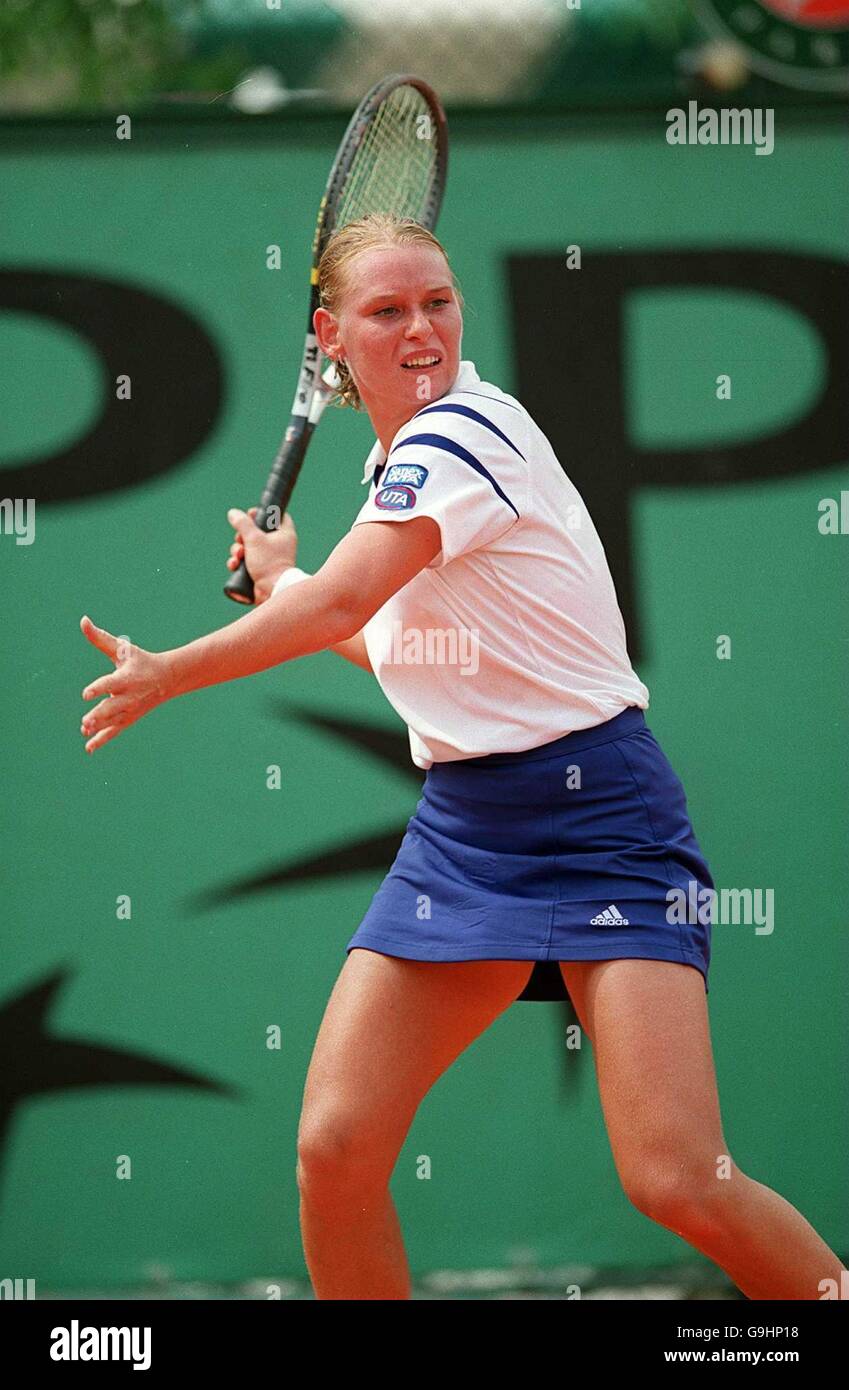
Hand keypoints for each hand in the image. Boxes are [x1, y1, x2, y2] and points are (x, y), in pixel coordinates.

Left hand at [79, 617, 171, 754]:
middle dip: (99, 715)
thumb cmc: (141, 661)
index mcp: (126, 678)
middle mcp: (128, 696)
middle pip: (112, 708)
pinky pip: (114, 732)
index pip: (110, 684)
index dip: (98, 689)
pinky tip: (88, 748)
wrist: (167, 678)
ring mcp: (129, 710)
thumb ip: (100, 638)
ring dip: (99, 728)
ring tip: (84, 730)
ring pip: (112, 721)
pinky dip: (102, 740)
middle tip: (85, 721)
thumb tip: (83, 620)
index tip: (85, 694)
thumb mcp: (122, 649)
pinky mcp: (129, 719)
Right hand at [226, 506, 297, 603]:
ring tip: (238, 556)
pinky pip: (245, 562)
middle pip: (256, 532)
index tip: (251, 514)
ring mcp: (268, 558)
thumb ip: (243, 524)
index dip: (263, 513)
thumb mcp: (254, 539)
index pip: (278, 516)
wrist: (272, 590)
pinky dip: (238, 562)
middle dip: (242, 536)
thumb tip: (233, 513)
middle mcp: (278, 545)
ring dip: (237, 550)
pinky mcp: (260, 570)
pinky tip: (234, 565)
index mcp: (284, 534)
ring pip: (248, 547)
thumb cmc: (269, 563)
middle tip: (240, 539)